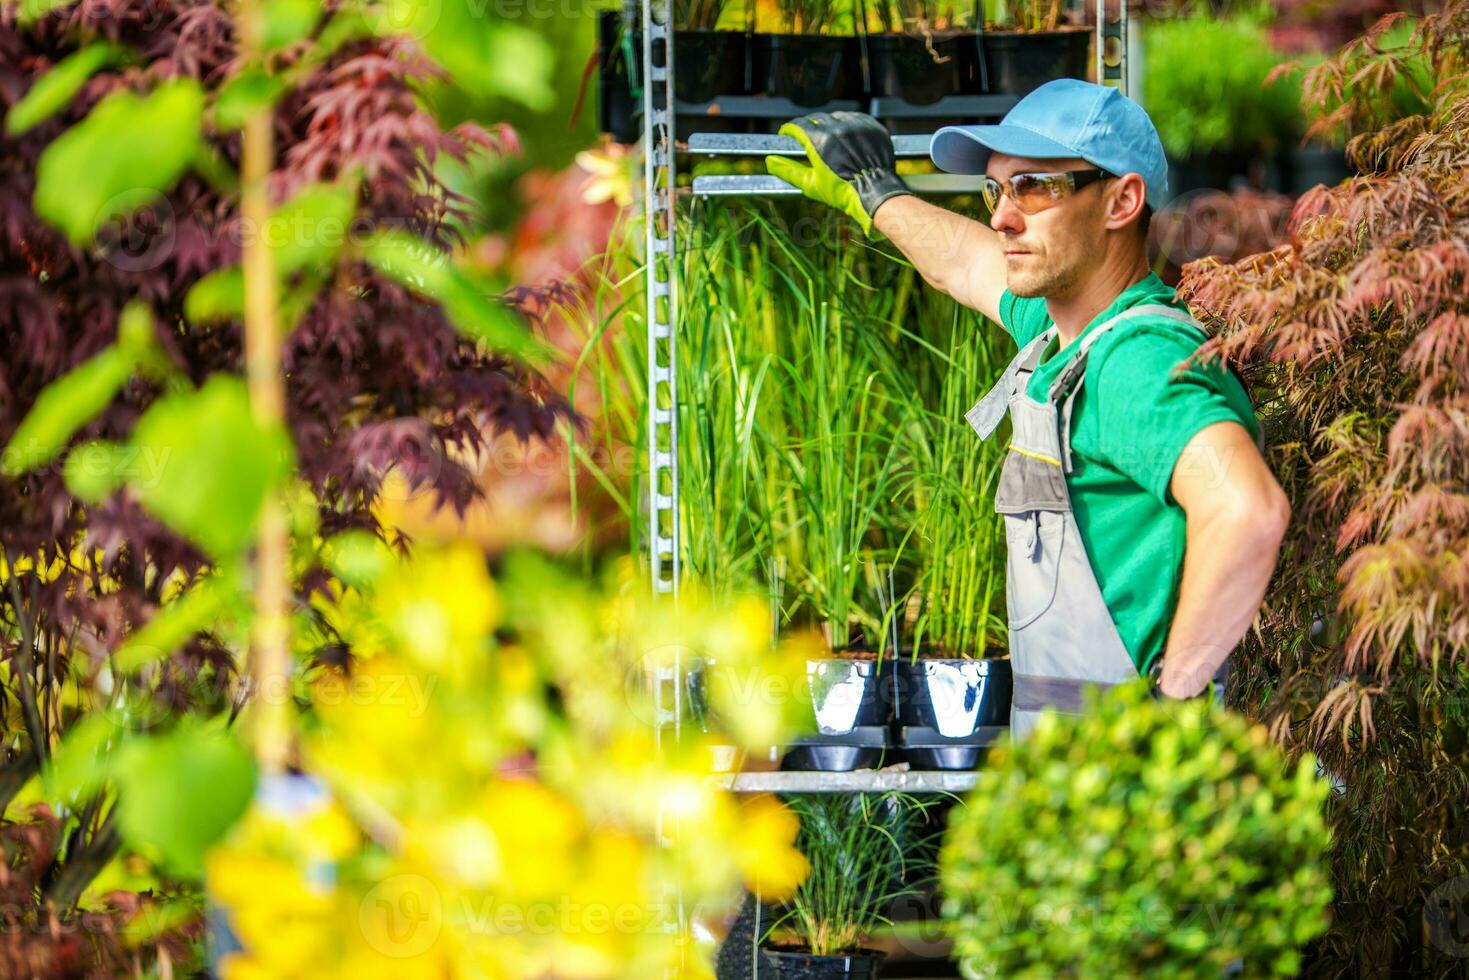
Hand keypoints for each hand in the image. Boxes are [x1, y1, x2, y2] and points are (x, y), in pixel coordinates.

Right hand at [763, 111, 911, 237]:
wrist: (875, 192)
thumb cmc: (841, 192)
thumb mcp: (811, 184)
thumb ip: (788, 171)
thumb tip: (769, 162)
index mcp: (820, 140)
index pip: (798, 125)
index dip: (790, 129)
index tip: (787, 134)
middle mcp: (838, 127)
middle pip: (816, 118)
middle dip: (808, 126)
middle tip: (806, 137)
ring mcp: (857, 125)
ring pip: (836, 116)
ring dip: (829, 124)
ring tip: (828, 138)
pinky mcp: (871, 126)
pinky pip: (855, 118)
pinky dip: (848, 125)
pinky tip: (846, 136)